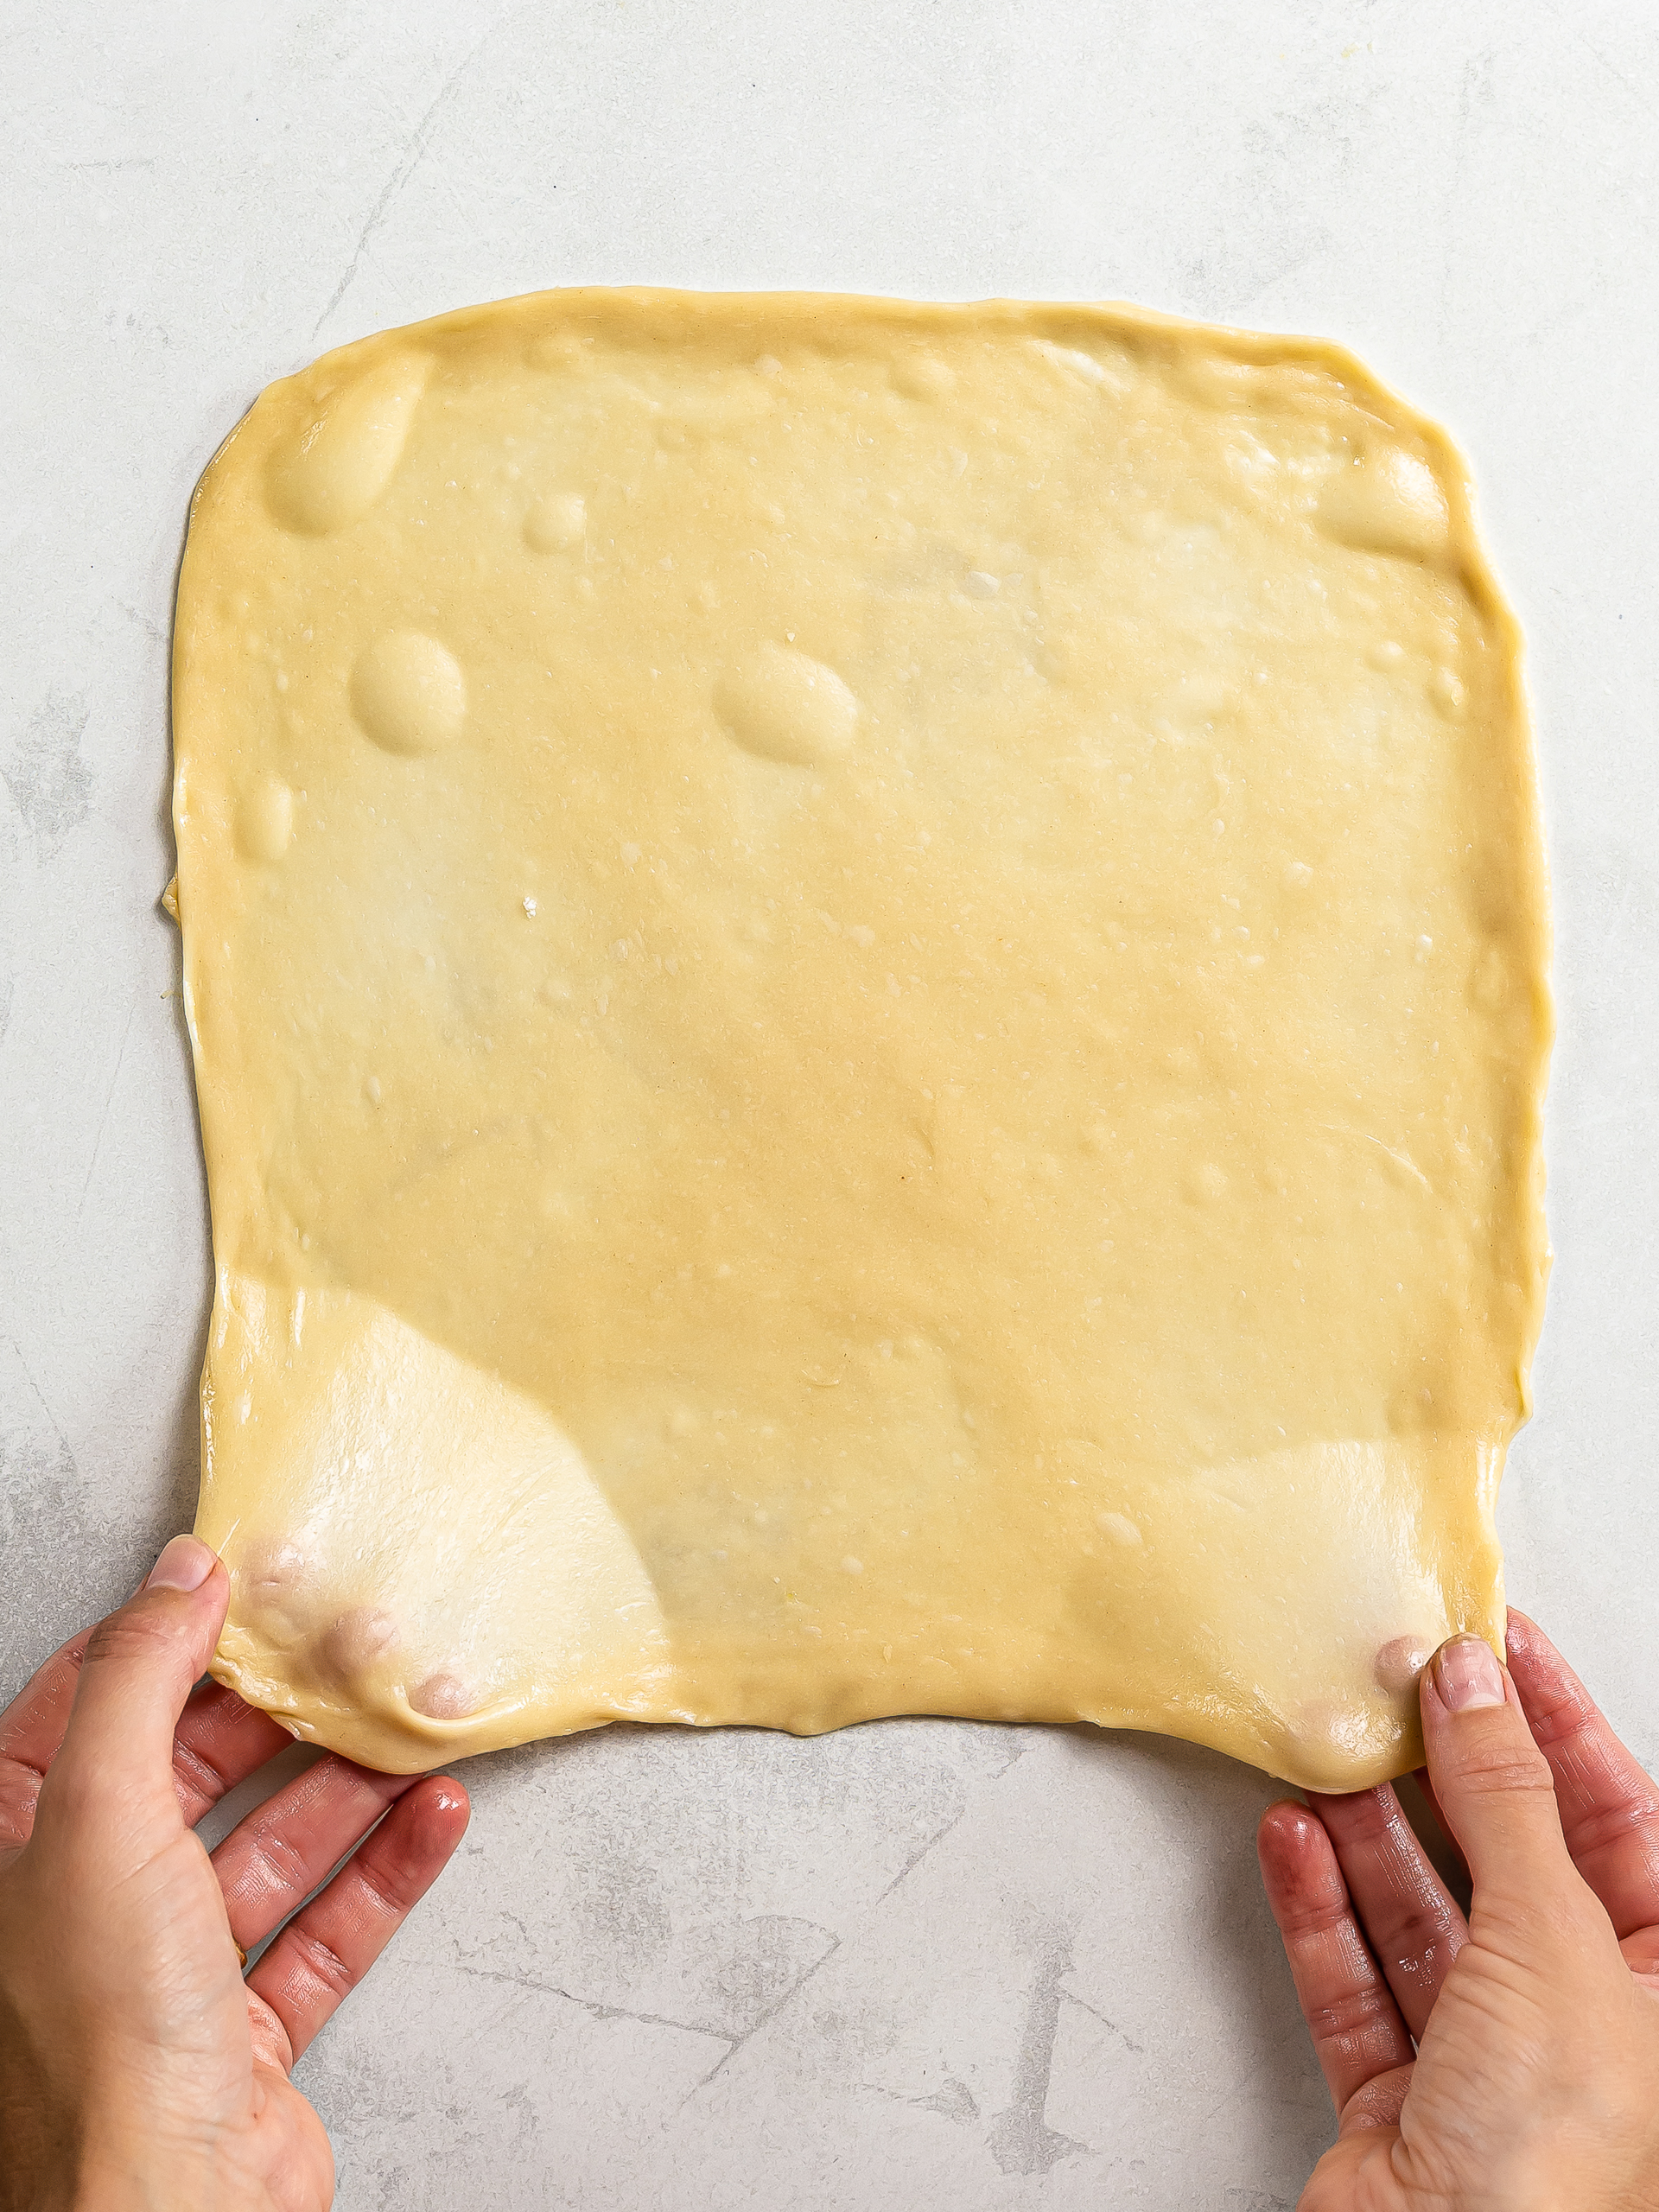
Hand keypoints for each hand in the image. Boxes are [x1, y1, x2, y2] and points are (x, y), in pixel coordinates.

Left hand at [0, 1536, 469, 2211]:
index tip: (235, 1585)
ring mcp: (169, 1977)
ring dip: (349, 1785)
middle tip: (349, 1648)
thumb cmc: (101, 2041)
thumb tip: (179, 1574)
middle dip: (277, 1712)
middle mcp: (84, 1912)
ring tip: (413, 1720)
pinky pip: (325, 1927)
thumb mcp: (100, 1816)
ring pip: (270, 1847)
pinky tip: (434, 1815)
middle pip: (190, 1773)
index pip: (80, 1712)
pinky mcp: (247, 2033)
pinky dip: (385, 1870)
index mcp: (19, 1855)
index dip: (155, 1642)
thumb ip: (140, 1680)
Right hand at [1258, 1612, 1658, 2209]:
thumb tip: (1472, 1683)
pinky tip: (1293, 1840)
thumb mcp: (1554, 1942)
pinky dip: (1321, 1910)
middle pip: (1516, 1866)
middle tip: (1395, 1683)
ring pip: (1427, 1919)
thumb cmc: (1558, 2167)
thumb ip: (1505, 1799)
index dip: (1561, 1725)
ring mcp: (1494, 2076)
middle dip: (1449, 1774)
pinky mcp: (1404, 2114)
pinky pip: (1360, 1985)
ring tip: (1326, 1748)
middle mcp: (1595, 2035)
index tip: (1497, 1643)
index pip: (1627, 1823)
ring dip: (1369, 1832)